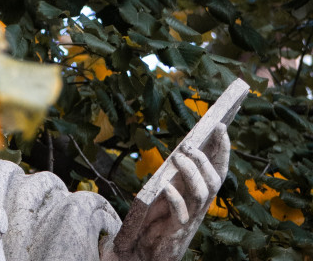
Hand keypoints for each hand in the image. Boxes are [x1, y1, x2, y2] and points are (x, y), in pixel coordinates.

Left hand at [101, 123, 229, 260]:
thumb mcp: (169, 186)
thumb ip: (178, 170)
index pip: (219, 169)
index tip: (220, 126)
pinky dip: (174, 198)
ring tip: (178, 156)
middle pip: (213, 181)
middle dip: (204, 160)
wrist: (148, 245)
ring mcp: (190, 217)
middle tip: (187, 144)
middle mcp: (200, 205)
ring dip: (191, 173)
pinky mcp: (176, 229)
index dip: (223, 149)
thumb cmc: (158, 213)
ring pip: (201, 194)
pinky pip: (180, 212)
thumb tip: (184, 145)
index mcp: (201, 192)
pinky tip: (165, 186)